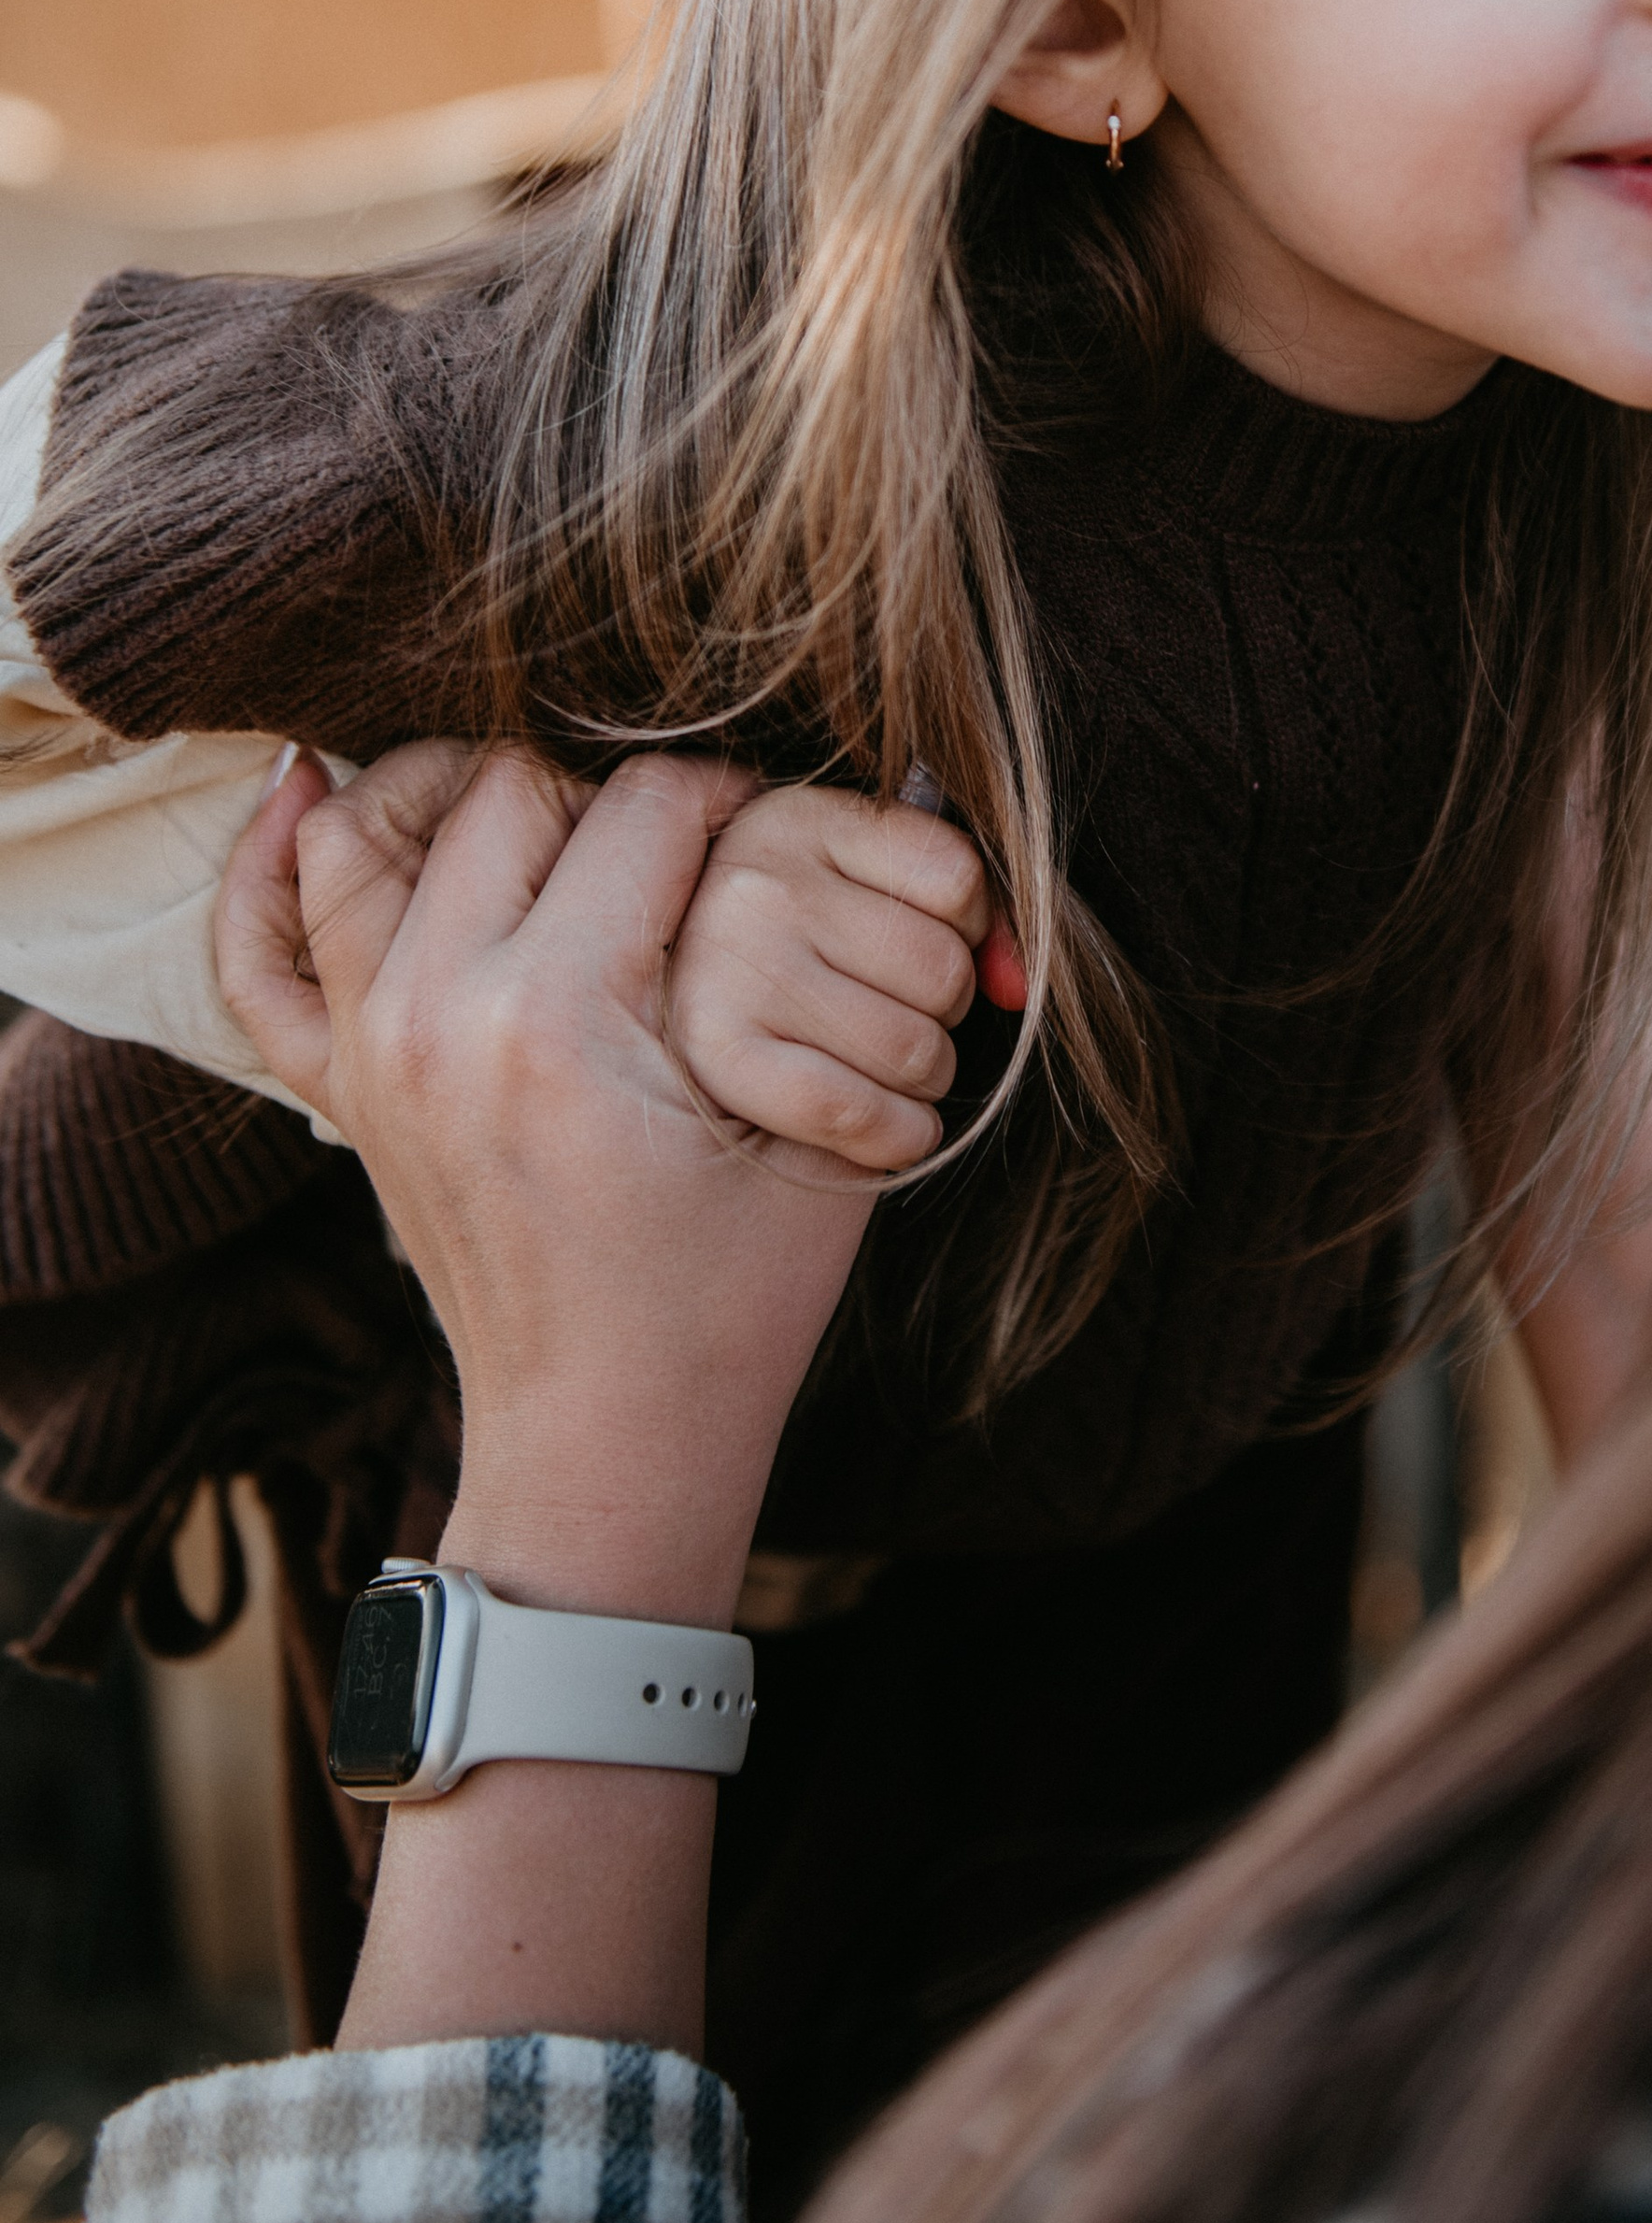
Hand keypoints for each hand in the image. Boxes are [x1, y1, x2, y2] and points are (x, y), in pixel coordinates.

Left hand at [218, 741, 875, 1626]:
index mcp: (563, 1022)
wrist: (615, 1436)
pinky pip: (263, 948)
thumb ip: (815, 959)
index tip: (763, 821)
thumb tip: (818, 802)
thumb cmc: (732, 1299)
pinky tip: (303, 792)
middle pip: (509, 788)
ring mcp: (370, 1049)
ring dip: (455, 790)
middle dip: (605, 785)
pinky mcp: (340, 1089)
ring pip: (370, 828)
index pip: (644, 806)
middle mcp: (440, 1015)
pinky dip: (269, 863)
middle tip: (669, 838)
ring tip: (535, 799)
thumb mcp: (815, 1125)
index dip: (725, 791)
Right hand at [666, 782, 1009, 1173]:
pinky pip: (858, 1111)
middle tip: (888, 1017)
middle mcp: (750, 880)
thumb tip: (1018, 982)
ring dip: (920, 1080)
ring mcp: (727, 967)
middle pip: (942, 968)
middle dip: (939, 1011)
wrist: (651, 1060)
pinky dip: (896, 1136)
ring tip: (874, 1067)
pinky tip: (882, 1129)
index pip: (958, 880)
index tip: (920, 943)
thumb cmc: (793, 969)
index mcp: (789, 818)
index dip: (965, 929)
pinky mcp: (714, 1059)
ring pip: (916, 1047)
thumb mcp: (863, 898)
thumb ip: (963, 915)